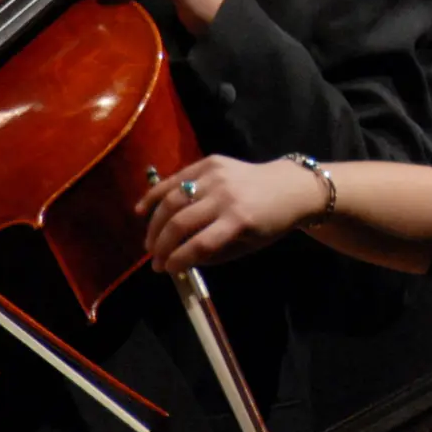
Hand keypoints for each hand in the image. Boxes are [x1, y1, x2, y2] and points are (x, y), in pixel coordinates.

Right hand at [136, 154, 320, 270]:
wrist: (290, 187)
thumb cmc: (270, 223)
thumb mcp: (248, 246)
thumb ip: (213, 254)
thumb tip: (178, 260)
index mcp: (239, 220)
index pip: (199, 244)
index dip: (177, 260)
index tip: (165, 270)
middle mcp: (225, 196)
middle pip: (181, 222)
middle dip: (162, 245)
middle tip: (154, 260)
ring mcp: (216, 175)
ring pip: (173, 199)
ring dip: (156, 224)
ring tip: (150, 242)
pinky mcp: (211, 162)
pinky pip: (177, 177)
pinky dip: (156, 193)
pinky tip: (142, 209)